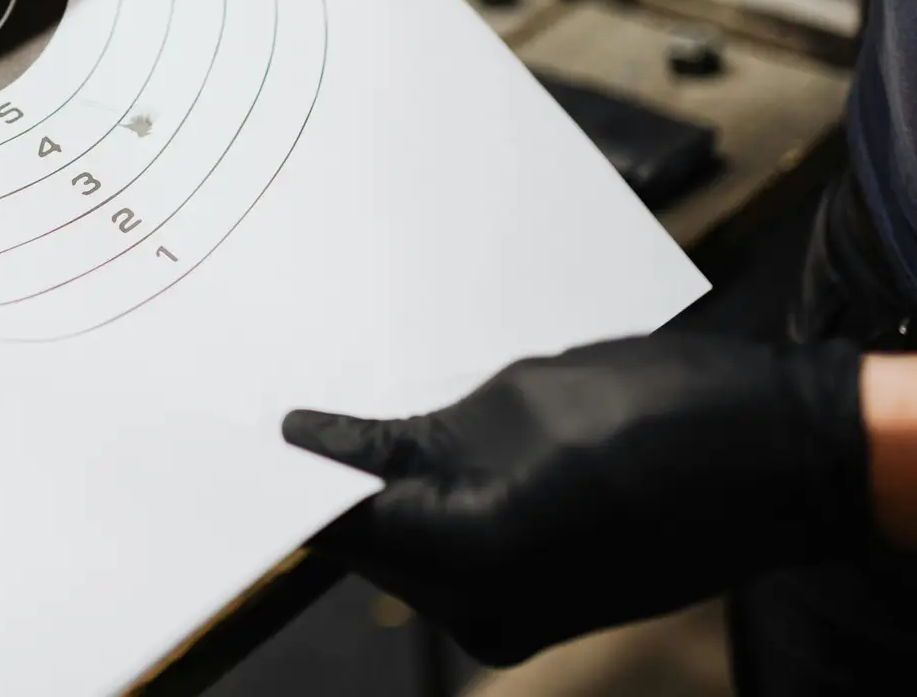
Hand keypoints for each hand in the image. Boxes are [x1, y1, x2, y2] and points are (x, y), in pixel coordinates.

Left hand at [283, 333, 870, 666]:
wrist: (782, 456)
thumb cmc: (660, 407)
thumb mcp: (517, 398)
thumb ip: (409, 435)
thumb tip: (322, 444)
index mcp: (467, 552)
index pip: (336, 520)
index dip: (284, 473)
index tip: (233, 426)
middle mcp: (482, 606)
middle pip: (364, 543)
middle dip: (323, 482)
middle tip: (269, 408)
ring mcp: (514, 616)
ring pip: (404, 553)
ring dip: (373, 494)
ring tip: (330, 415)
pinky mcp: (536, 605)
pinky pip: (451, 556)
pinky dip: (423, 509)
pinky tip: (403, 447)